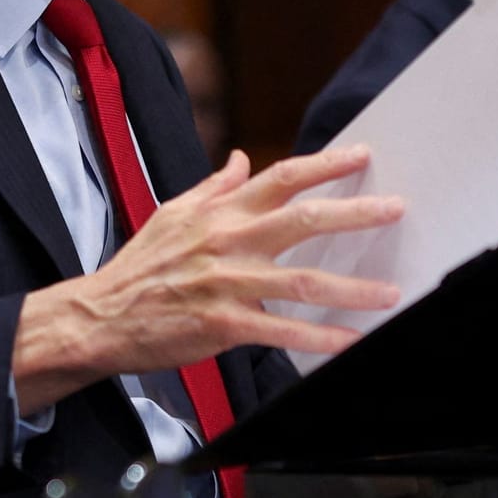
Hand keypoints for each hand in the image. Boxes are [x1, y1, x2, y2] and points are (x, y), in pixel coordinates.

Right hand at [10, 146, 402, 409]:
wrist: (101, 316)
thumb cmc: (140, 266)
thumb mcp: (173, 213)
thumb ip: (215, 187)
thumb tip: (242, 159)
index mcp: (221, 212)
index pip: (282, 178)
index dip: (326, 165)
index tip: (362, 156)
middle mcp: (230, 241)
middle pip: (304, 220)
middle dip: (356, 213)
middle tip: (395, 208)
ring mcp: (229, 284)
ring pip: (303, 282)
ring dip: (352, 288)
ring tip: (390, 292)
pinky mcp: (225, 324)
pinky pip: (282, 331)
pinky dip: (320, 339)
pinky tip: (350, 341)